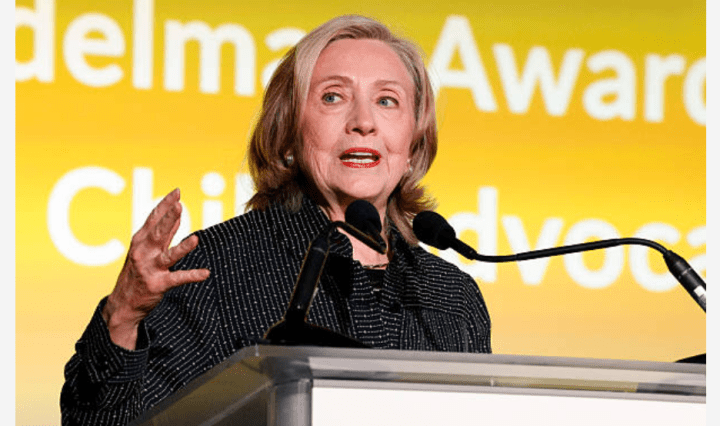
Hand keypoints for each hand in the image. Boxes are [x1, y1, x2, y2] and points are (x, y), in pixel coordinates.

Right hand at [102, 188, 210, 349]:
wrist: (123, 304)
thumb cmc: (137, 272)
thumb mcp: (146, 249)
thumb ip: (163, 233)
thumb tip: (177, 213)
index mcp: (140, 241)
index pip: (153, 219)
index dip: (165, 205)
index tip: (177, 192)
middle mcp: (143, 253)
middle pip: (158, 233)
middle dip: (169, 219)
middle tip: (179, 206)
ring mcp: (150, 269)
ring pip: (168, 256)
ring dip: (182, 248)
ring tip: (195, 239)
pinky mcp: (158, 285)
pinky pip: (177, 279)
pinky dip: (192, 275)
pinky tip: (205, 273)